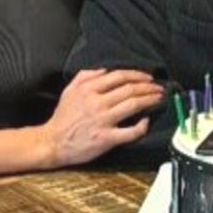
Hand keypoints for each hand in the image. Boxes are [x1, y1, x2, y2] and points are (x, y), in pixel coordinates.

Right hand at [40, 69, 163, 166]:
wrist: (52, 142)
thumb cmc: (62, 118)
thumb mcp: (69, 90)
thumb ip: (86, 76)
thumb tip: (104, 70)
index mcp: (88, 89)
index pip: (119, 76)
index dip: (137, 75)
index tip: (148, 78)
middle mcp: (96, 103)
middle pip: (129, 89)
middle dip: (148, 87)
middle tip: (159, 88)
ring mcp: (102, 121)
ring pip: (133, 105)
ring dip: (149, 100)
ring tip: (159, 99)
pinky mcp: (105, 138)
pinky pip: (129, 132)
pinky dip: (141, 127)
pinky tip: (146, 122)